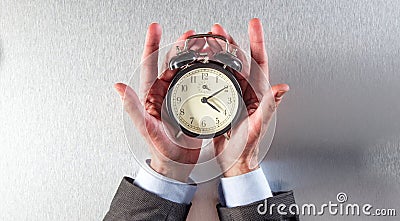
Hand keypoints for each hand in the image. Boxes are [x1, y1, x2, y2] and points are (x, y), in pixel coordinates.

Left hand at [114, 23, 203, 181]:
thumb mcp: (146, 128)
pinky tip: (211, 66)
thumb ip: (133, 108)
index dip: (152, 45)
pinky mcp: (191, 104)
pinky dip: (204, 72)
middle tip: (189, 34)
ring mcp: (178, 97)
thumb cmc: (160, 149)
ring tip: (201, 44)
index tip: (155, 28)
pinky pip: (197, 84)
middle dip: (179, 45)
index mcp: (151, 96)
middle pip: (171, 63)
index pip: (149, 65)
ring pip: (185, 70)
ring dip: (192, 56)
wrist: (177, 163)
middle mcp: (164, 93)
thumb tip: (119, 89)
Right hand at [210, 19, 289, 176]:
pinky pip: (215, 80)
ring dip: (218, 52)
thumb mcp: (257, 127)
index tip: (254, 26)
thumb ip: (268, 107)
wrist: (233, 160)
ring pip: (226, 67)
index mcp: (258, 94)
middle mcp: (246, 91)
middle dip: (230, 42)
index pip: (259, 63)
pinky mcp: (221, 101)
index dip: (257, 42)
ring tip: (209, 40)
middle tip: (219, 30)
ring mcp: (233, 95)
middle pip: (239, 60)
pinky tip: (201, 62)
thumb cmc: (246, 147)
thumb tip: (281, 88)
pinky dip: (208, 68)